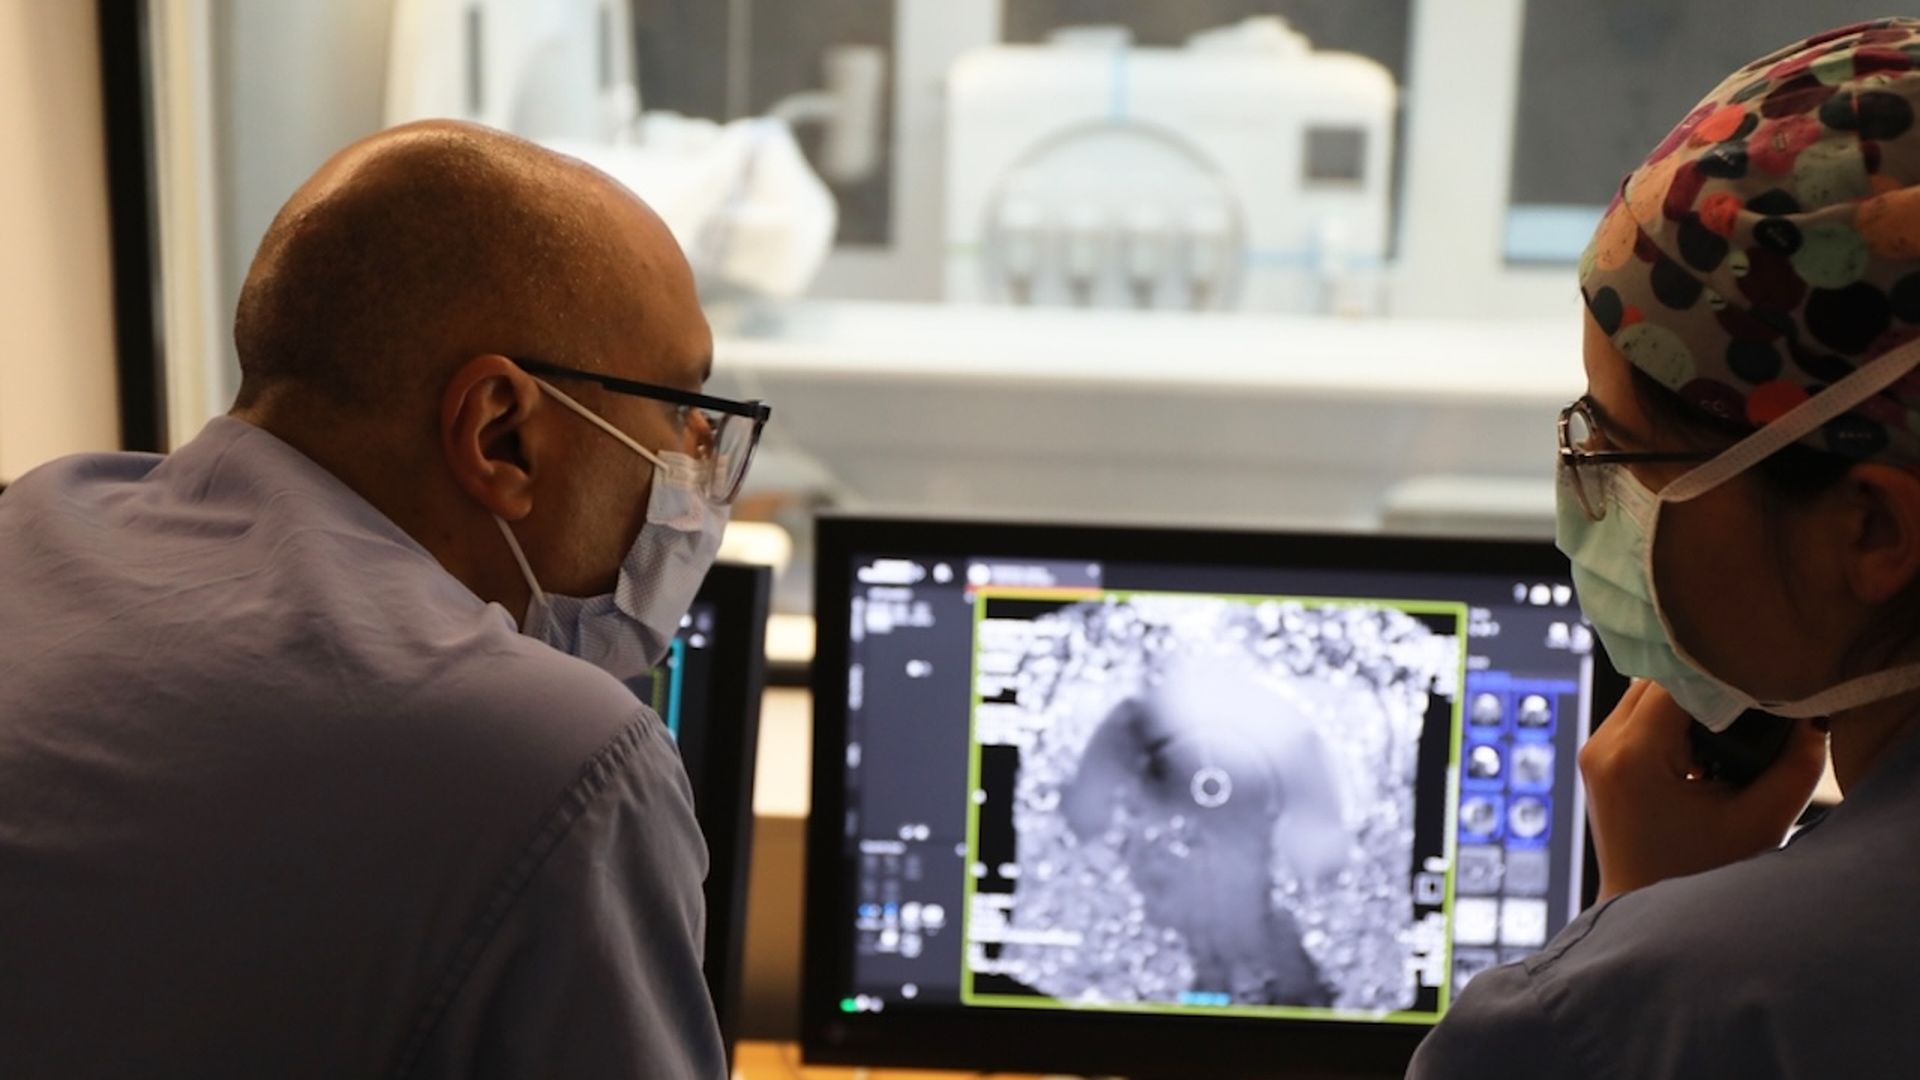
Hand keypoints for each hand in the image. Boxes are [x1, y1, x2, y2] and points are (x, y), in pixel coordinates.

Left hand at [1579, 680, 1827, 901]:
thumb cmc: (1699, 876)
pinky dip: (1671, 718)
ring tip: (1730, 728)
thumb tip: (1812, 718)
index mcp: (1632, 754)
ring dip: (1689, 701)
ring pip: (1646, 693)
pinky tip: (1707, 743)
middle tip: (1752, 704)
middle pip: (1659, 680)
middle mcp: (1603, 744)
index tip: (1762, 684)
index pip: (1679, 681)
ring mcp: (1595, 750)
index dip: (1724, 676)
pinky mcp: (1600, 759)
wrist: (1643, 912)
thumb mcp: (1759, 821)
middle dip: (1707, 686)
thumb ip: (1796, 767)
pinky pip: (1637, 715)